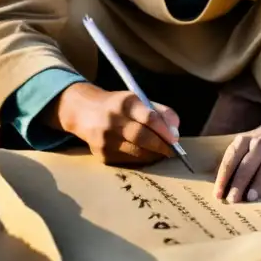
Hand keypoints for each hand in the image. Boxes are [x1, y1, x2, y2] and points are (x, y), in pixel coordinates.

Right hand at [54, 82, 180, 165]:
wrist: (85, 112)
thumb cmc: (119, 106)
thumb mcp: (138, 100)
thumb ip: (161, 112)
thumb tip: (175, 132)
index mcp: (125, 102)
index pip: (149, 117)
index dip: (164, 130)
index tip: (175, 139)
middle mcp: (113, 120)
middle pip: (142, 137)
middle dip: (161, 146)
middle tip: (171, 151)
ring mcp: (105, 138)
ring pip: (137, 152)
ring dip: (153, 155)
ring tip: (161, 153)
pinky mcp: (101, 154)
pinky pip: (128, 160)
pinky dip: (140, 159)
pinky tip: (145, 154)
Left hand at [213, 110, 260, 202]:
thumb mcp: (247, 147)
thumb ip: (237, 164)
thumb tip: (222, 191)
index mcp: (244, 141)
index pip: (231, 160)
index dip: (223, 178)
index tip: (218, 195)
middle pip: (248, 163)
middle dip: (240, 182)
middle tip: (234, 200)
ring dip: (260, 181)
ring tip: (253, 197)